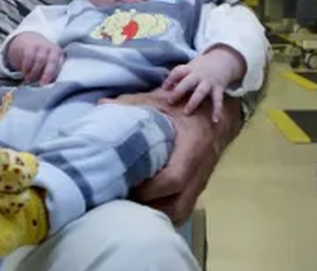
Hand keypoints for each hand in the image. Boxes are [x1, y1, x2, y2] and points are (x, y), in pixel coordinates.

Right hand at [6, 32, 63, 84]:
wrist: (29, 41)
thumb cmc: (41, 57)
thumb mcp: (49, 63)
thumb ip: (51, 73)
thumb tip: (50, 87)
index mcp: (60, 55)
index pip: (61, 66)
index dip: (57, 76)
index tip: (52, 86)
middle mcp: (53, 49)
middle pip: (52, 62)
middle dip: (48, 74)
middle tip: (42, 84)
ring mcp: (42, 46)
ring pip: (40, 60)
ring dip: (34, 73)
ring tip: (29, 80)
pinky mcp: (31, 46)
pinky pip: (29, 57)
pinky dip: (27, 67)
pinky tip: (25, 72)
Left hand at [105, 89, 240, 224]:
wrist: (214, 114)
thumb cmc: (185, 108)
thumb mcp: (160, 101)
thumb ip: (132, 103)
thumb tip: (102, 105)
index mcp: (191, 149)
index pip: (174, 178)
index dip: (150, 188)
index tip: (128, 183)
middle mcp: (198, 171)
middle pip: (177, 205)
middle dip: (148, 207)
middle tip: (123, 199)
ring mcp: (199, 183)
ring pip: (180, 212)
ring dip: (155, 214)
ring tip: (131, 206)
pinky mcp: (196, 189)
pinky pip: (183, 212)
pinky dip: (164, 215)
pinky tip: (146, 208)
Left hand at [162, 46, 244, 122]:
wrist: (223, 60)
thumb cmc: (201, 67)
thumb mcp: (190, 67)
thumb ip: (178, 77)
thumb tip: (163, 89)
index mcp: (190, 69)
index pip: (178, 72)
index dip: (170, 79)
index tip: (164, 88)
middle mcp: (199, 75)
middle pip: (187, 82)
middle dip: (178, 91)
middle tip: (170, 101)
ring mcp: (209, 82)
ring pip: (200, 92)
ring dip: (193, 102)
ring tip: (186, 113)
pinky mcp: (218, 88)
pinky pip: (218, 100)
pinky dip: (217, 110)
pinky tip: (215, 120)